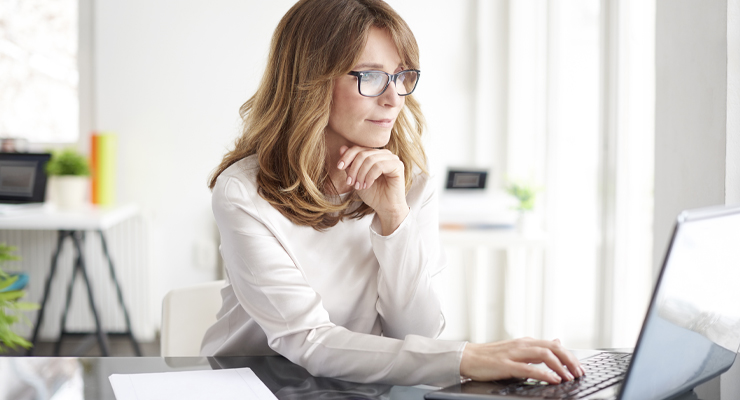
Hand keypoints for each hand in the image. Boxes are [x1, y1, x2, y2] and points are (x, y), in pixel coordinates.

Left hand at [336, 145, 408, 233]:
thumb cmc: (373, 194)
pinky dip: (370, 176)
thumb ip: (350, 164)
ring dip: (361, 174)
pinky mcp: (398, 166)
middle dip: (353, 169)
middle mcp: (385, 154)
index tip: (339, 167)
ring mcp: (392, 158)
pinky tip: (367, 185)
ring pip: (370, 159)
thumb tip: (342, 148)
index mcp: (375, 154)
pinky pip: (379, 166)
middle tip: (350, 182)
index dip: (347, 156)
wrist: (385, 208)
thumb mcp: (356, 178)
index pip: (358, 149)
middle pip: (363, 153)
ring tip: (358, 186)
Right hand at [460, 338, 584, 384]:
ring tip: (569, 377)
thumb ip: (536, 348)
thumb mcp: (517, 349)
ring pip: (544, 355)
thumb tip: (557, 341)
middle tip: (579, 372)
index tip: (579, 367)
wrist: (467, 357)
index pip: (553, 345)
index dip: (569, 356)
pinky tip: (553, 379)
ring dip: (560, 366)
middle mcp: (522, 345)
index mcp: (525, 342)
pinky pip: (528, 368)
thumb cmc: (490, 356)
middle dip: (569, 360)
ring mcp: (514, 354)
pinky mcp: (506, 365)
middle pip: (553, 348)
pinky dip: (544, 374)